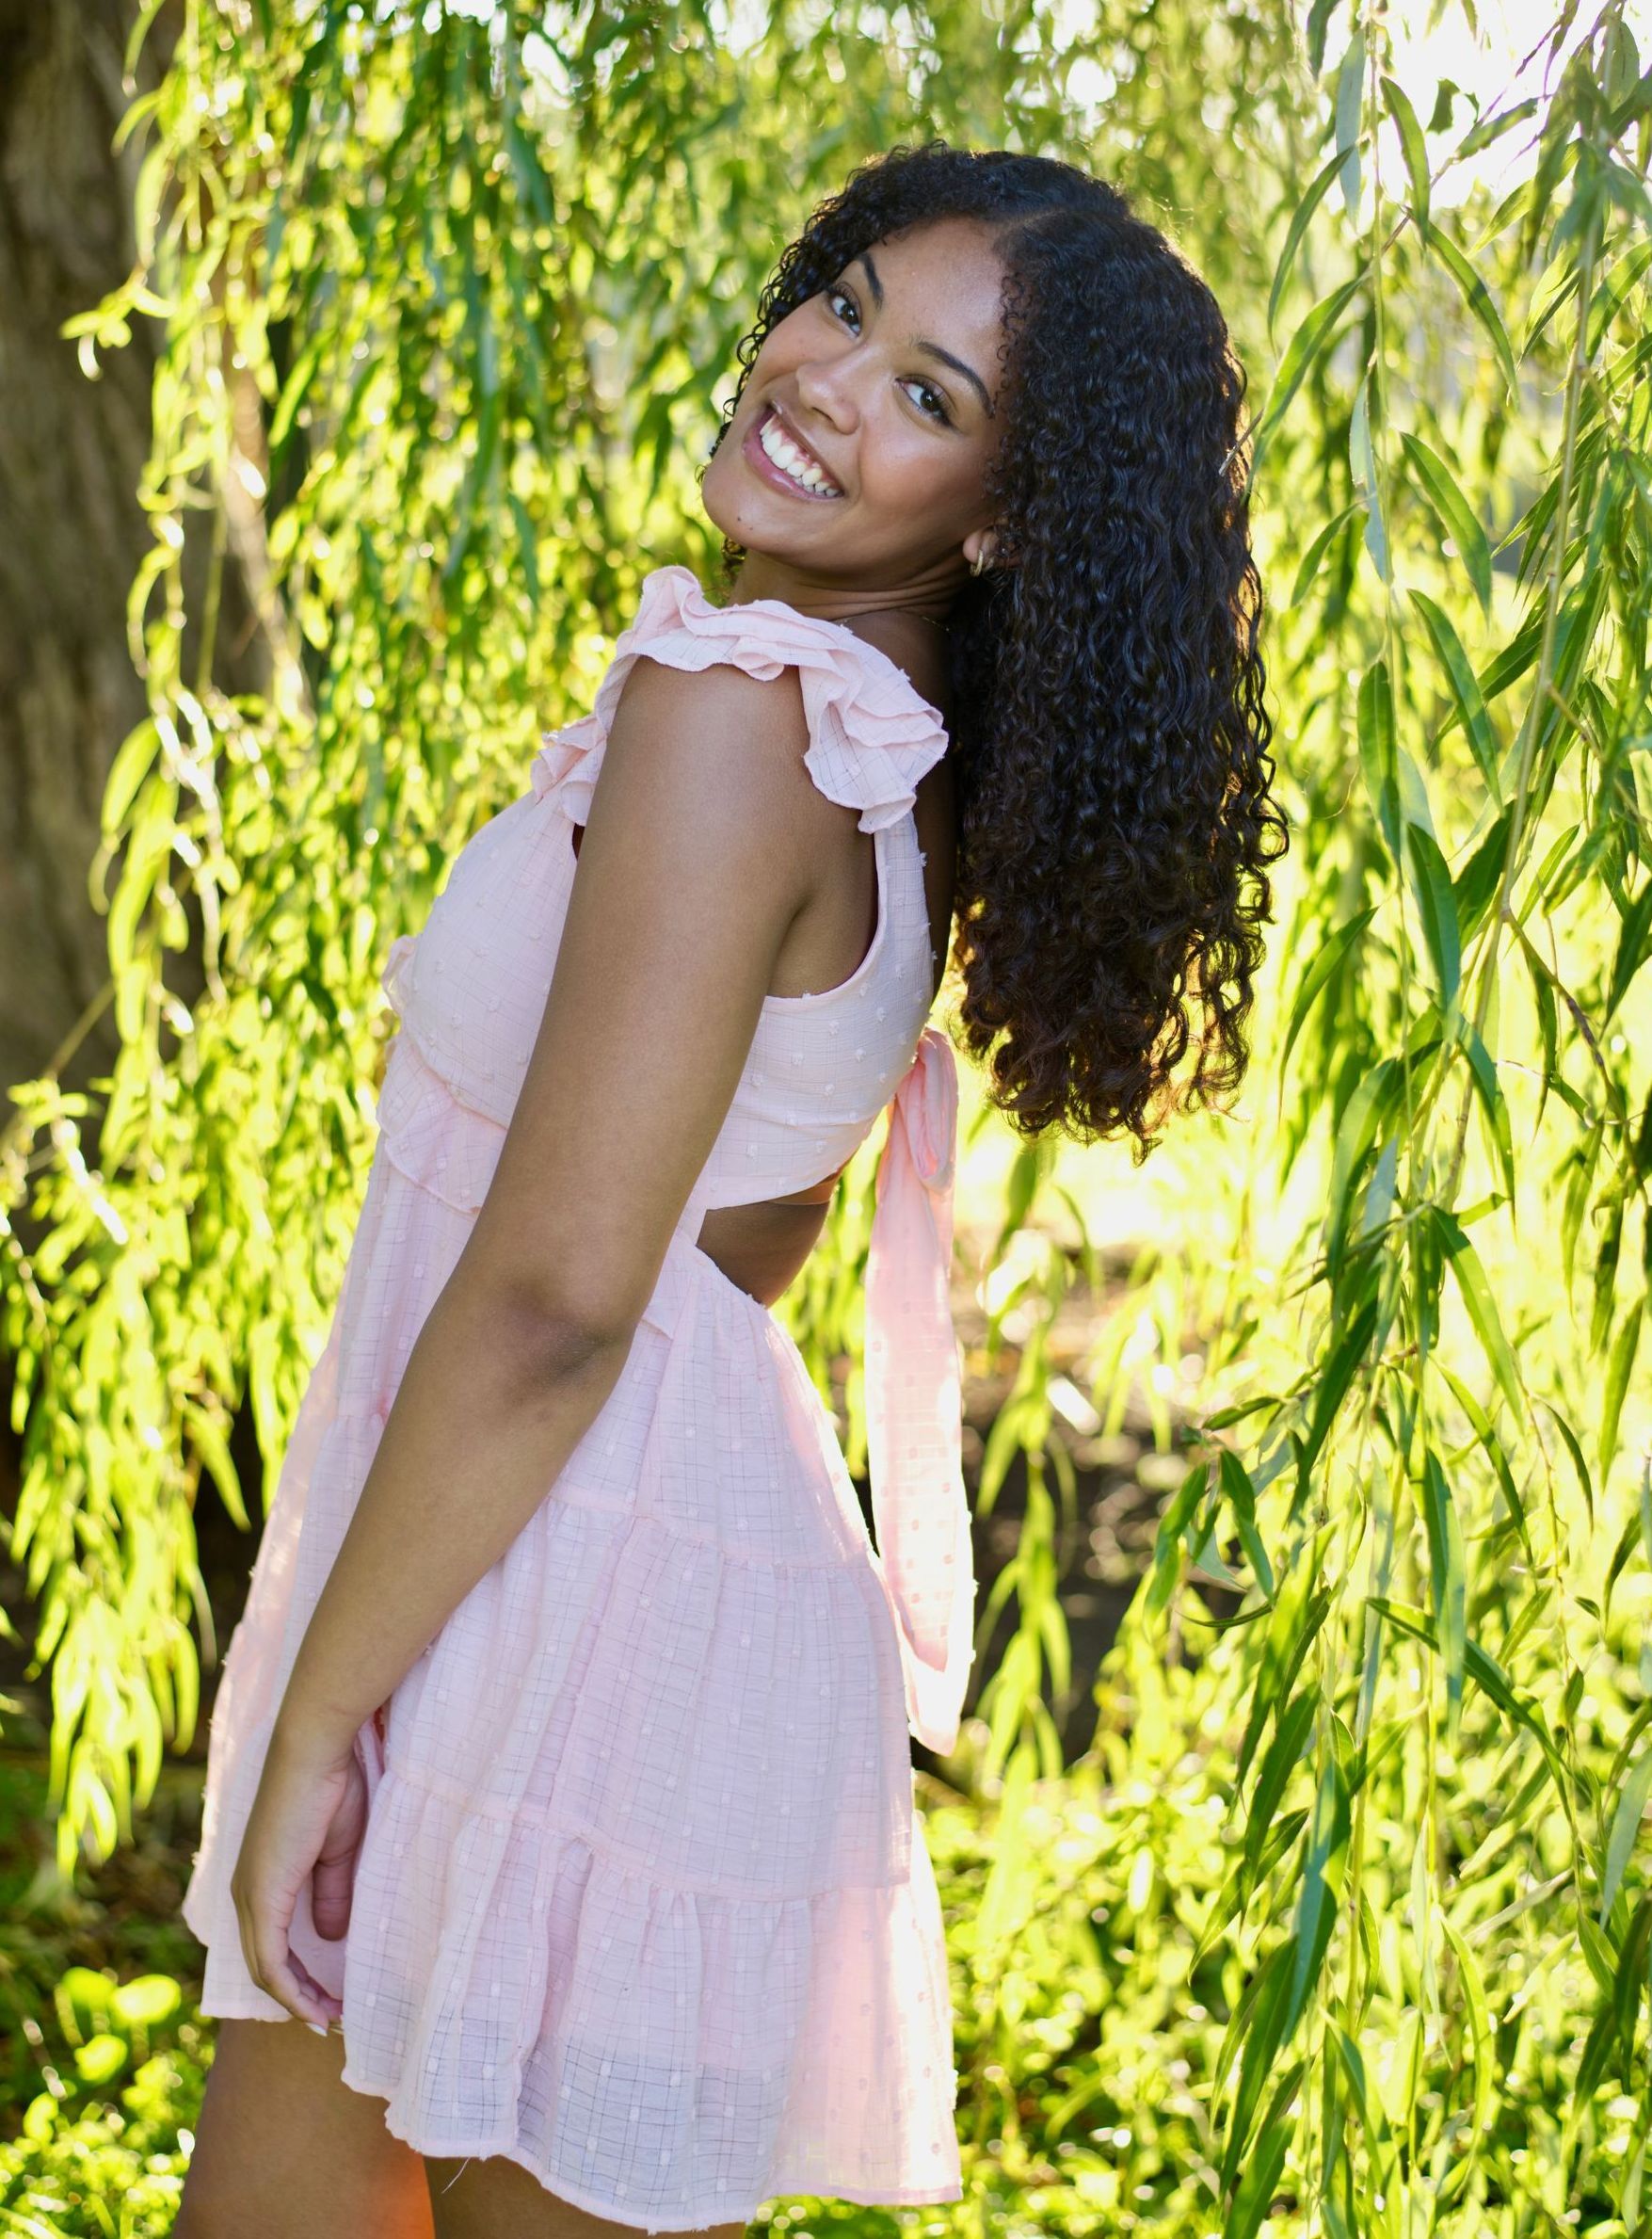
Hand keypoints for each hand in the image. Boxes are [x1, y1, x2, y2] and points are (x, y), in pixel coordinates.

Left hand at [230, 1718, 368, 2027]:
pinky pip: (271, 1961)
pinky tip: (316, 2005)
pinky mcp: (262, 1896)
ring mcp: (251, 1896)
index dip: (299, 1978)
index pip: (272, 1945)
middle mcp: (246, 1894)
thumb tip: (330, 1936)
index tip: (331, 1996)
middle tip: (333, 2017)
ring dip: (298, 2000)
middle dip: (299, 1997)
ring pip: (265, 1970)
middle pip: (265, 1967)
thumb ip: (330, 1894)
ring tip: (330, 2018)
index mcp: (262, 1880)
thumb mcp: (337, 1852)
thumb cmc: (330, 1788)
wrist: (316, 1751)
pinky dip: (292, 1990)